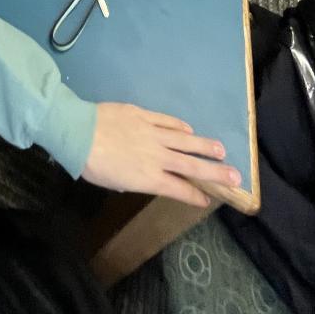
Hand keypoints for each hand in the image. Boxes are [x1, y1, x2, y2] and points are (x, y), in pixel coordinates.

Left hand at [82, 103, 241, 207]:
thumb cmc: (93, 165)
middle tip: (235, 176)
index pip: (179, 189)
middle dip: (215, 172)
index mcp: (149, 178)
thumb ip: (138, 180)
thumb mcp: (118, 183)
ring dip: (204, 145)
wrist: (78, 133)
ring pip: (184, 140)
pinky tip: (189, 129)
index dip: (195, 195)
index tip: (210, 199)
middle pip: (191, 165)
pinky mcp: (143, 114)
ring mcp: (151, 133)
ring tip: (221, 149)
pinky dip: (180, 126)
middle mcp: (156, 156)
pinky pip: (167, 121)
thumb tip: (149, 176)